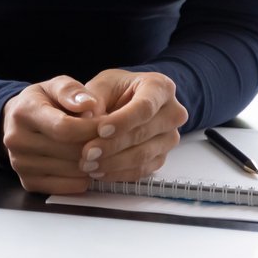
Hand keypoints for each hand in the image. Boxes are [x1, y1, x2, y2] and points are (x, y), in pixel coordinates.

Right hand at [1, 75, 103, 193]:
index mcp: (23, 113)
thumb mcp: (55, 86)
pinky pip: (67, 188)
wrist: (15, 122)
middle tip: (108, 139)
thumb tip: (90, 104)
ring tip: (96, 150)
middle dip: (96, 145)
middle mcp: (15, 140)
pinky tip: (84, 164)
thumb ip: (72, 91)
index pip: (64, 128)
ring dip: (92, 163)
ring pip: (72, 171)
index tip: (109, 126)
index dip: (92, 129)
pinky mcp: (27, 182)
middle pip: (70, 151)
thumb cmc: (43, 103)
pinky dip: (83, 179)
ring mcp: (20, 164)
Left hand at [79, 68, 188, 182]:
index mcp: (160, 87)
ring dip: (114, 162)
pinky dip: (119, 173)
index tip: (100, 130)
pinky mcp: (162, 156)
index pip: (145, 107)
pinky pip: (143, 169)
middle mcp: (172, 113)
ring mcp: (170, 137)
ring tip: (88, 164)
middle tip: (87, 153)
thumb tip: (85, 109)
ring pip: (144, 155)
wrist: (123, 104)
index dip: (123, 121)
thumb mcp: (99, 84)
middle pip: (144, 133)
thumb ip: (89, 95)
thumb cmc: (113, 90)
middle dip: (113, 145)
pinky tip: (99, 171)